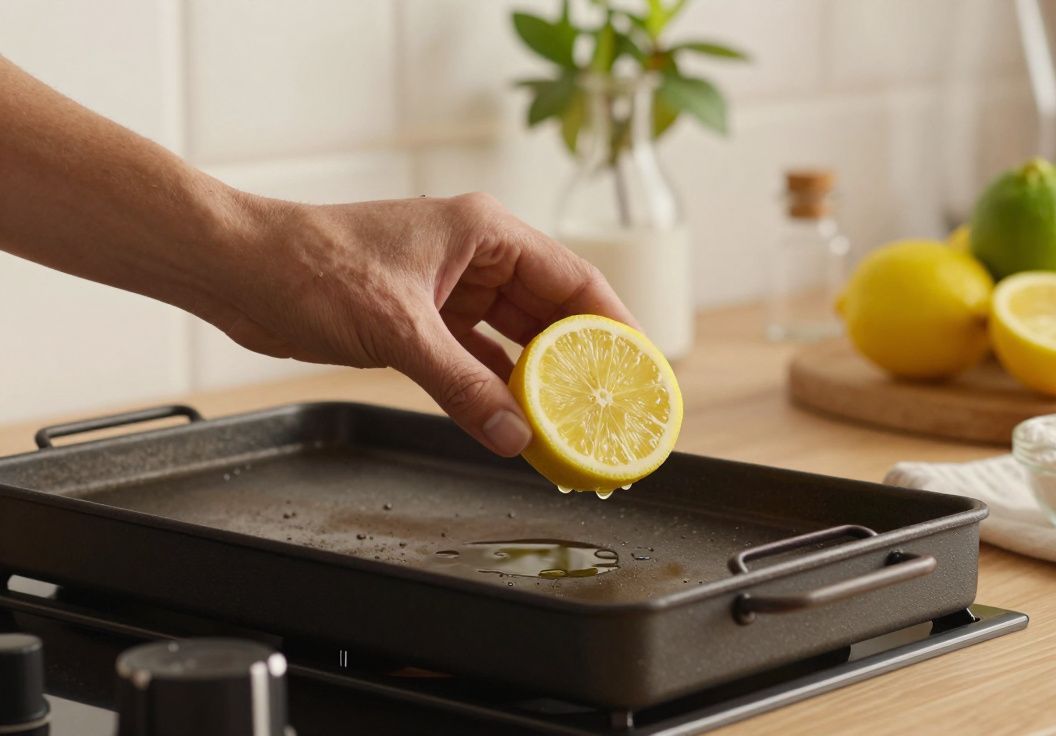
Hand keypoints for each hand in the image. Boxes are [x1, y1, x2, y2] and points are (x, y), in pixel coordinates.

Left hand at [193, 192, 633, 457]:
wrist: (236, 269)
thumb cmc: (307, 265)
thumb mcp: (397, 329)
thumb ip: (461, 386)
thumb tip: (514, 435)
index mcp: (485, 233)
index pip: (575, 281)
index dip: (616, 328)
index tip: (643, 371)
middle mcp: (476, 258)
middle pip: (553, 314)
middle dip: (583, 365)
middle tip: (613, 411)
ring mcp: (450, 291)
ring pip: (516, 342)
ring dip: (540, 384)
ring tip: (574, 427)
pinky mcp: (422, 321)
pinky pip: (478, 361)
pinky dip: (497, 391)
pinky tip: (517, 422)